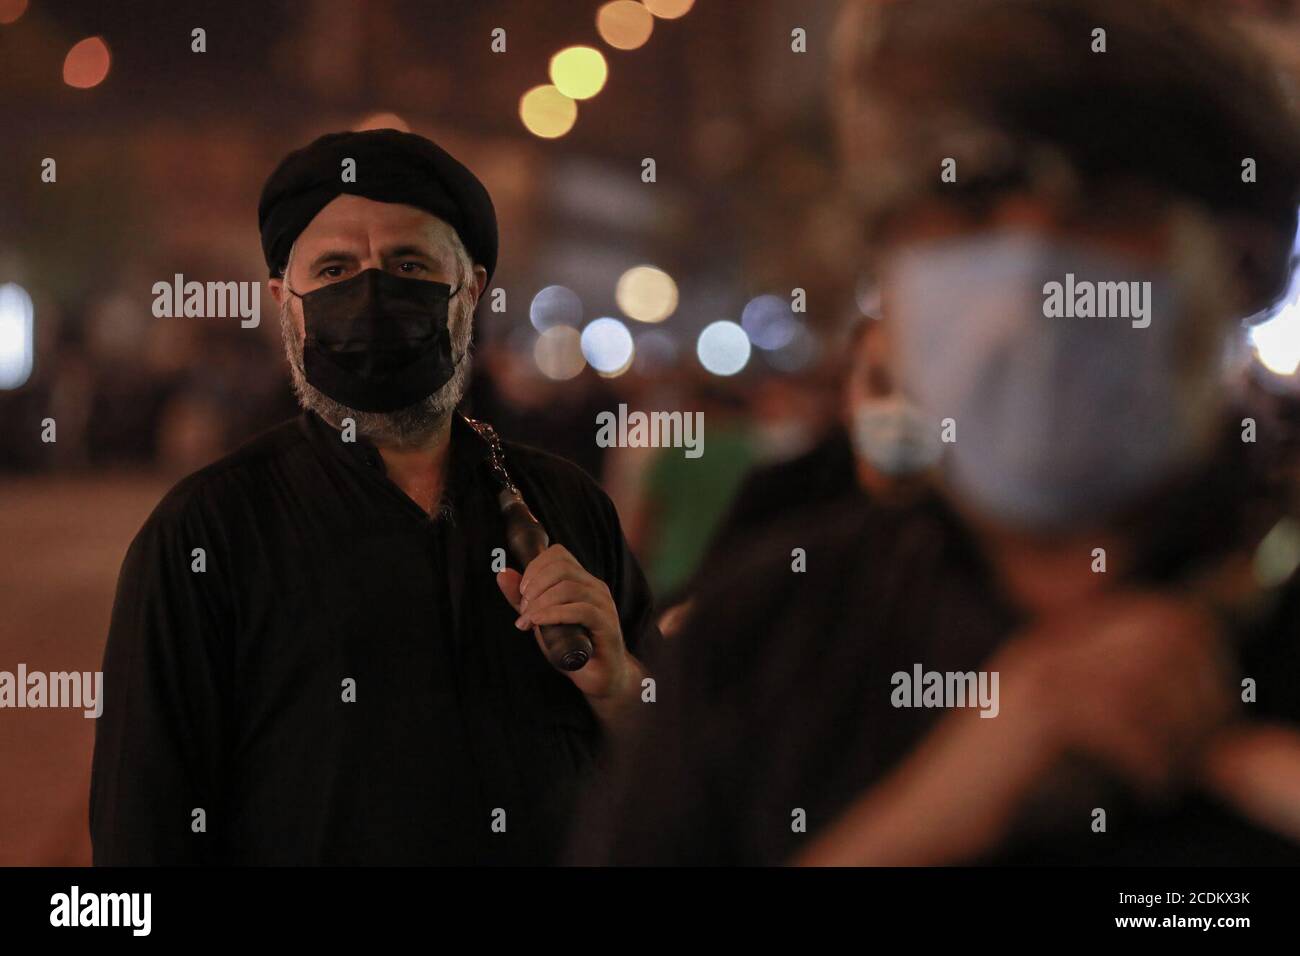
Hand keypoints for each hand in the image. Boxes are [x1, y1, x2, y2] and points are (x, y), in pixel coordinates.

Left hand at [495, 544, 637, 702]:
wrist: (599, 676)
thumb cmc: (571, 645)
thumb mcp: (540, 618)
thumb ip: (522, 598)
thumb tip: (503, 572)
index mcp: (581, 580)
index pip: (557, 554)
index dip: (534, 568)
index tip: (522, 592)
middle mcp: (595, 587)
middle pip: (561, 567)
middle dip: (534, 585)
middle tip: (524, 609)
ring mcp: (603, 604)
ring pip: (568, 588)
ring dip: (540, 603)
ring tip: (528, 621)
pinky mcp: (607, 624)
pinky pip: (581, 610)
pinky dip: (554, 614)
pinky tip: (539, 623)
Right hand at [997, 591, 1233, 796]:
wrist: (934, 802)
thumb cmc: (998, 775)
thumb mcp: (1049, 718)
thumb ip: (1097, 691)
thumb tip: (1178, 697)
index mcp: (1052, 639)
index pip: (1151, 610)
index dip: (1198, 653)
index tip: (1210, 709)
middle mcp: (1046, 644)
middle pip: (1158, 635)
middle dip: (1198, 692)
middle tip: (1201, 744)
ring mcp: (1038, 673)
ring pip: (1145, 680)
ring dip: (1176, 735)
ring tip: (1174, 773)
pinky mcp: (1035, 713)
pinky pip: (1121, 724)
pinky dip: (1148, 762)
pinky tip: (1147, 789)